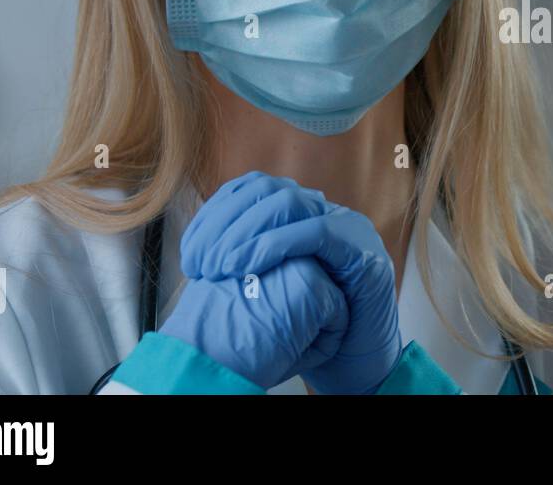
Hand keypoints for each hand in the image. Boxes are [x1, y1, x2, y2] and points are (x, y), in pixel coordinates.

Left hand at [181, 171, 401, 393]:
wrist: (352, 363)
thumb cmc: (304, 331)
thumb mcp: (264, 289)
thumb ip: (242, 260)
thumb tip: (199, 248)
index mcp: (300, 216)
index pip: (252, 189)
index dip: (215, 212)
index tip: (190, 253)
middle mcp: (325, 212)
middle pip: (267, 190)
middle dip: (223, 224)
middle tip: (201, 266)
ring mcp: (347, 228)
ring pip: (289, 203)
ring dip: (244, 233)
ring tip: (220, 268)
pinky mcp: (362, 251)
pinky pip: (317, 233)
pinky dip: (276, 245)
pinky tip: (247, 267)